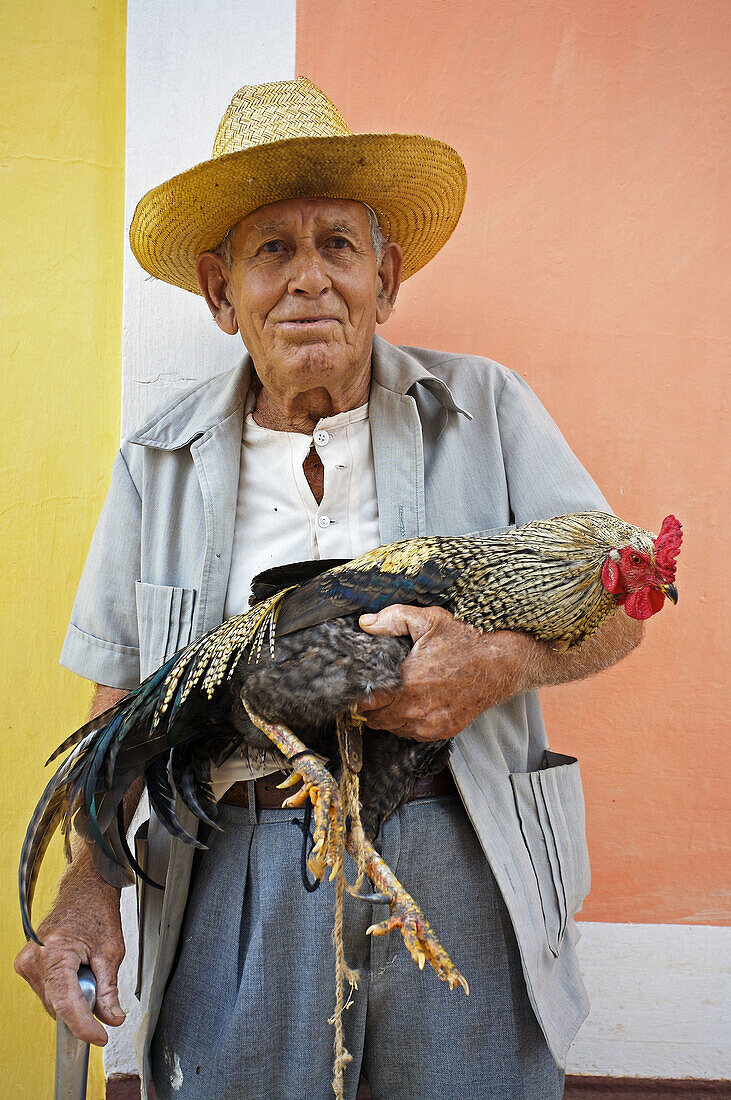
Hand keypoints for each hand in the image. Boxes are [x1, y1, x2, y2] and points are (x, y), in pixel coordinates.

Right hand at [14, 874, 124, 1045]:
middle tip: (101, 983)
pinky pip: (48, 991)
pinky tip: (76, 971)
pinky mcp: (27, 965)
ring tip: (87, 968)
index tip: (100, 1037)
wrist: (84, 889)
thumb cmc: (96, 910)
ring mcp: (27, 963)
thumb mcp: (111, 951)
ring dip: (74, 997)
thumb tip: (112, 1018)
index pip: (67, 1004)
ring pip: (53, 1002)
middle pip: (59, 1006)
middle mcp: (34, 960)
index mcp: (54, 954)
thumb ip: (109, 989)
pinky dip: (65, 990)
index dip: (84, 1027)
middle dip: (83, 1007)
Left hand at [358, 605, 534, 741]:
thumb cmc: (467, 641)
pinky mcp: (443, 731)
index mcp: (407, 684)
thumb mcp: (428, 620)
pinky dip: (409, 722)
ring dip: (390, 715)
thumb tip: (365, 623)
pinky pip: (413, 734)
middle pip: (376, 720)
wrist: (502, 663)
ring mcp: (430, 724)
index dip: (360, 694)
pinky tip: (415, 703)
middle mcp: (417, 710)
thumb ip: (392, 619)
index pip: (366, 703)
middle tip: (379, 687)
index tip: (363, 684)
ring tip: (398, 694)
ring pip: (393, 728)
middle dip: (373, 705)